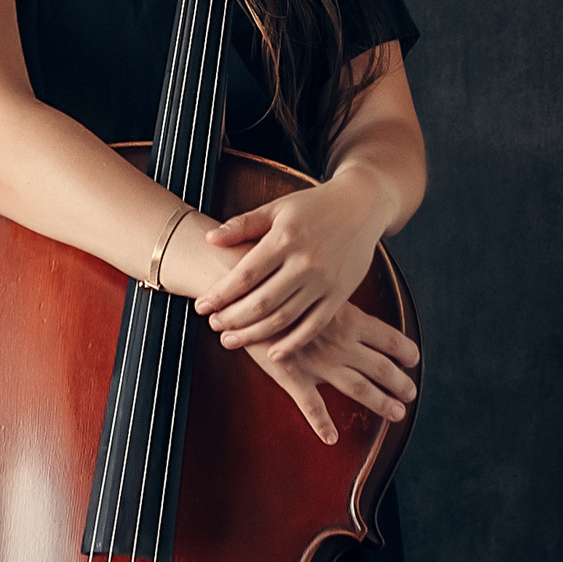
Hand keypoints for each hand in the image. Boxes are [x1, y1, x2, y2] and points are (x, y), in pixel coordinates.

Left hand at [194, 173, 389, 353]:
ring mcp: (324, 282)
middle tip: (213, 326)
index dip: (220, 294)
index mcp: (285, 239)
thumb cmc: (312, 207)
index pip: (245, 275)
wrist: (361, 207)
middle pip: (261, 302)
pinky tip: (273, 354)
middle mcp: (305, 263)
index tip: (201, 306)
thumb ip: (242, 224)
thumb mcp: (276, 209)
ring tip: (230, 340)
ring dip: (254, 335)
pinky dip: (293, 343)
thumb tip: (210, 239)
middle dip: (232, 318)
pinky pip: (314, 325)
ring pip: (284, 318)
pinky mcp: (340, 295)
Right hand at [241, 296, 420, 446]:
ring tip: (397, 413)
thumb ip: (335, 296)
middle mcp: (340, 342)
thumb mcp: (317, 282)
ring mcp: (318, 361)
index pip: (387, 337)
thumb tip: (346, 294)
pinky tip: (331, 438)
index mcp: (348, 318)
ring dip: (381, 402)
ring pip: (359, 387)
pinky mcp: (292, 374)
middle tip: (411, 393)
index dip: (404, 349)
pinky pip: (311, 405)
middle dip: (400, 382)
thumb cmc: (280, 279)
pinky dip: (322, 424)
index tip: (413, 358)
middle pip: (381, 367)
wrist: (245, 289)